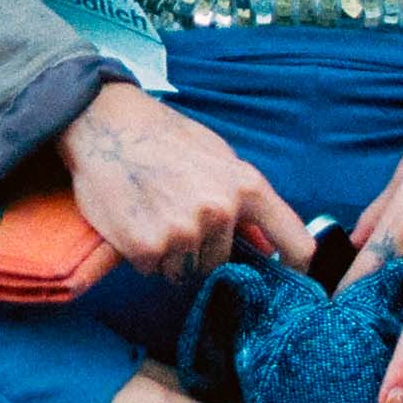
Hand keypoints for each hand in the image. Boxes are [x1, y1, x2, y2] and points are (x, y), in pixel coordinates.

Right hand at [56, 82, 320, 283]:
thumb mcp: (218, 157)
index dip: (296, 268)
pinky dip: (143, 254)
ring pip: (185, 271)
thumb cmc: (164, 137)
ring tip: (153, 215)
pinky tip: (135, 222)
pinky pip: (153, 269)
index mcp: (247, 186)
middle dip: (201, 251)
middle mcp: (219, 212)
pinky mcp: (147, 247)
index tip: (286, 278)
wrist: (105, 124)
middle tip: (176, 218)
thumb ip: (246, 202)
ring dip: (170, 255)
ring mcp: (183, 232)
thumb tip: (269, 247)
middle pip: (222, 263)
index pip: (297, 244)